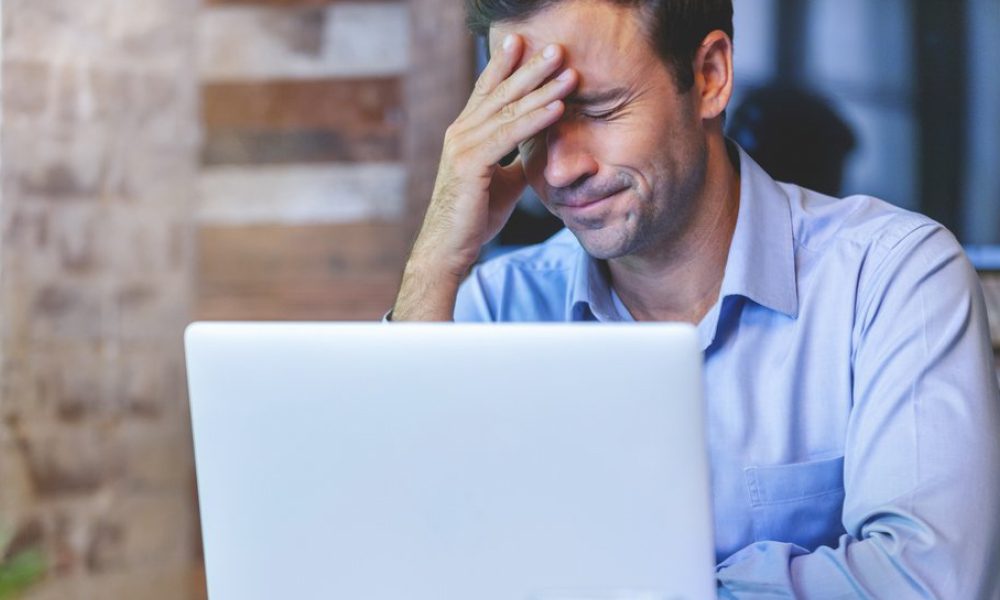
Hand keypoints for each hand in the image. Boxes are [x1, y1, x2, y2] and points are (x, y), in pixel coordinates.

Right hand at [393, 34, 577, 319]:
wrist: (449, 249)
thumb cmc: (474, 217)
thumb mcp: (503, 181)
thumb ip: (517, 159)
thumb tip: (540, 148)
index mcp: (465, 133)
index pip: (488, 90)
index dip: (506, 64)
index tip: (525, 41)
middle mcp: (460, 132)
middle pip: (500, 92)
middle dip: (530, 67)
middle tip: (557, 47)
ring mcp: (462, 146)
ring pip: (507, 109)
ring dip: (541, 88)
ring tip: (568, 71)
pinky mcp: (471, 163)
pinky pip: (509, 135)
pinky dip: (536, 120)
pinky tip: (558, 108)